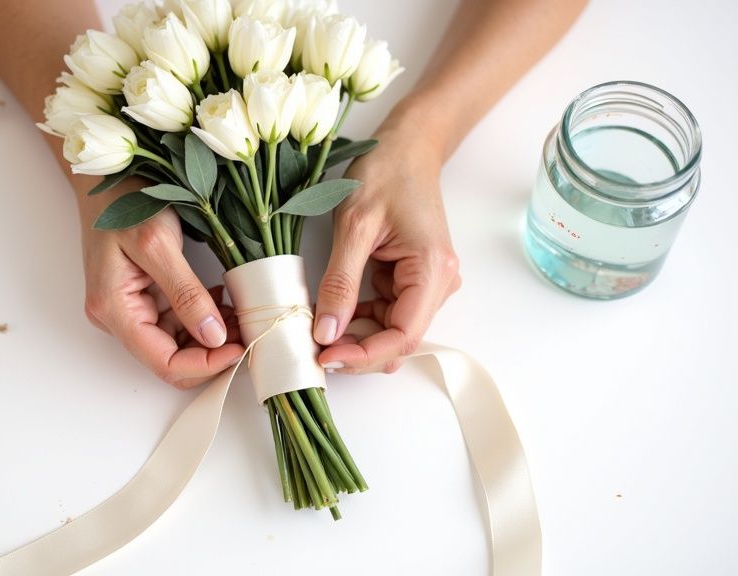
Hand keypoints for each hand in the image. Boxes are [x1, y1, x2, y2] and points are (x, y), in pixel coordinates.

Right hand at [79, 188, 244, 388]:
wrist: (105, 175)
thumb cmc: (126, 198)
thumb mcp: (160, 244)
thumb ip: (186, 294)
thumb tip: (214, 338)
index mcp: (114, 308)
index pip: (164, 362)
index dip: (206, 365)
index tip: (242, 348)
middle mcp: (115, 317)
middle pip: (169, 358)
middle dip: (211, 352)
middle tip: (247, 331)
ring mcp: (126, 308)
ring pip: (174, 343)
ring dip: (209, 335)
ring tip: (239, 313)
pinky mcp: (138, 297)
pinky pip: (172, 322)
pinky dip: (200, 317)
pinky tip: (220, 300)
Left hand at [313, 125, 460, 374]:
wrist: (407, 146)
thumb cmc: (385, 174)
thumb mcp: (354, 227)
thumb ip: (340, 283)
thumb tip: (326, 332)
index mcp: (432, 270)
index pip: (403, 335)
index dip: (364, 354)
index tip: (326, 358)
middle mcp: (439, 283)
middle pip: (397, 338)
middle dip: (356, 348)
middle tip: (312, 348)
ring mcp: (426, 282)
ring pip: (389, 328)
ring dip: (355, 334)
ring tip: (316, 328)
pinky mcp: (411, 279)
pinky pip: (385, 311)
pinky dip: (358, 317)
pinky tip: (333, 312)